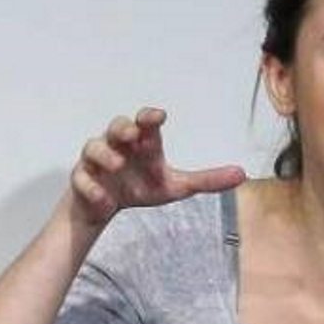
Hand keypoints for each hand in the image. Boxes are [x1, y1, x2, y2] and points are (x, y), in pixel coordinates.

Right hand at [69, 107, 244, 227]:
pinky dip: (91, 187)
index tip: (159, 117)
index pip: (144, 123)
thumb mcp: (174, 187)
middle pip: (115, 126)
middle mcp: (117, 146)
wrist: (104, 206)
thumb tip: (242, 174)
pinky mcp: (81, 181)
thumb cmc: (140, 187)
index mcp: (141, 144)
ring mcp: (96, 162)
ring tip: (117, 167)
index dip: (149, 117)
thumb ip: (205, 180)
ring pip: (92, 147)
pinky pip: (80, 178)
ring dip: (104, 155)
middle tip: (132, 135)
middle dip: (122, 128)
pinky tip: (105, 199)